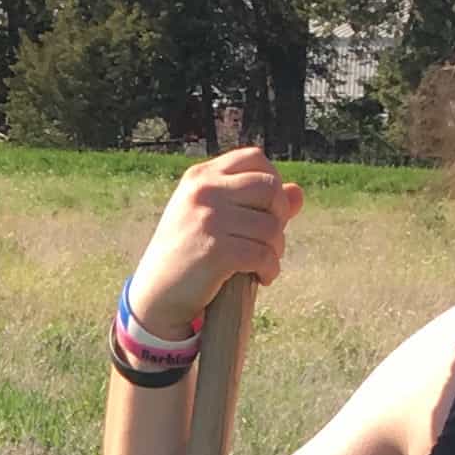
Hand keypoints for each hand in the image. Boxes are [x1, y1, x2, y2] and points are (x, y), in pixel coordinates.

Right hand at [126, 147, 302, 342]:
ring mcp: (209, 219)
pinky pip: (263, 254)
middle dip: (280, 216)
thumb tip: (298, 192)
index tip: (269, 210)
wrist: (156, 296)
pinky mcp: (216, 251)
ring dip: (276, 249)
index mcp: (200, 176)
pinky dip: (270, 269)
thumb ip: (253, 203)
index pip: (254, 158)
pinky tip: (262, 278)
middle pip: (269, 187)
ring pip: (270, 225)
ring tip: (264, 263)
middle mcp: (204, 191)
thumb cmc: (187, 256)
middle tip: (271, 241)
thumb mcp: (214, 219)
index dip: (273, 181)